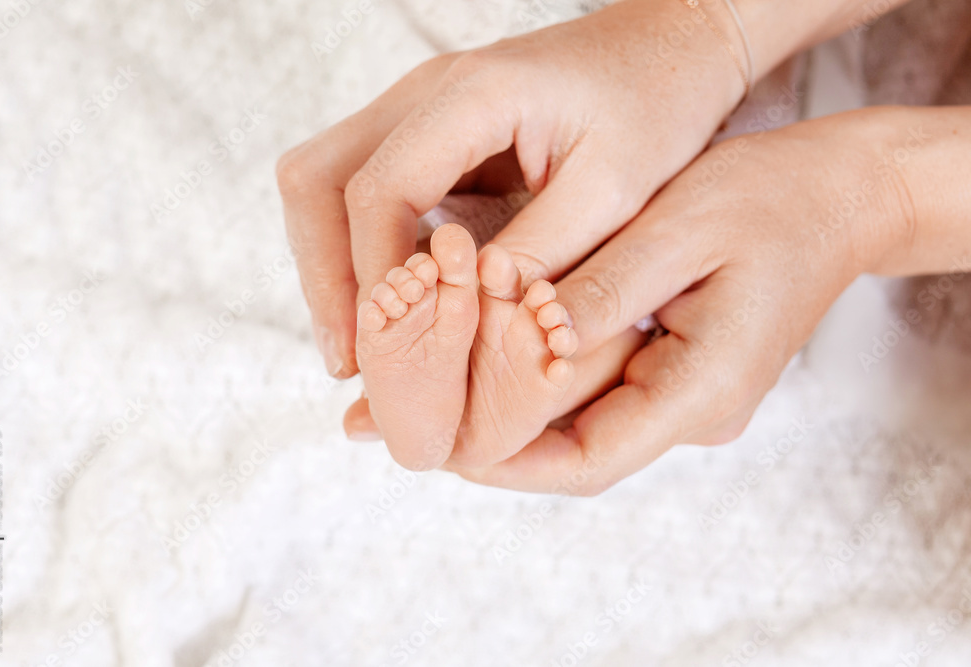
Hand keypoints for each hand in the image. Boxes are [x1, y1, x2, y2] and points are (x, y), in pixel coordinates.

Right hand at [277, 0, 753, 376]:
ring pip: (325, 183)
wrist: (670, 49)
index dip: (373, 276)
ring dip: (332, 266)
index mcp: (473, 94)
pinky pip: (364, 191)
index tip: (386, 351)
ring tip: (360, 351)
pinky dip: (364, 252)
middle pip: (316, 177)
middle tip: (349, 360)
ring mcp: (418, 111)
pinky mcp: (428, 136)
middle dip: (323, 274)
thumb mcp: (616, 188)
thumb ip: (541, 249)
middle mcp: (424, 93)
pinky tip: (392, 310)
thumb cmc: (656, 107)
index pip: (380, 188)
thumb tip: (469, 314)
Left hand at [446, 108, 919, 493]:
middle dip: (488, 432)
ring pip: (579, 420)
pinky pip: (598, 387)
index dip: (501, 461)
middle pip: (573, 448)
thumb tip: (527, 339)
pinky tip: (490, 343)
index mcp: (701, 392)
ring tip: (428, 376)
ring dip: (508, 402)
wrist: (841, 195)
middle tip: (404, 409)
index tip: (430, 438)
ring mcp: (687, 395)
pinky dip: (541, 372)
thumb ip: (604, 290)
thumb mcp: (680, 229)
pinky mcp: (678, 370)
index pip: (584, 461)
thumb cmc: (768, 200)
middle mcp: (694, 411)